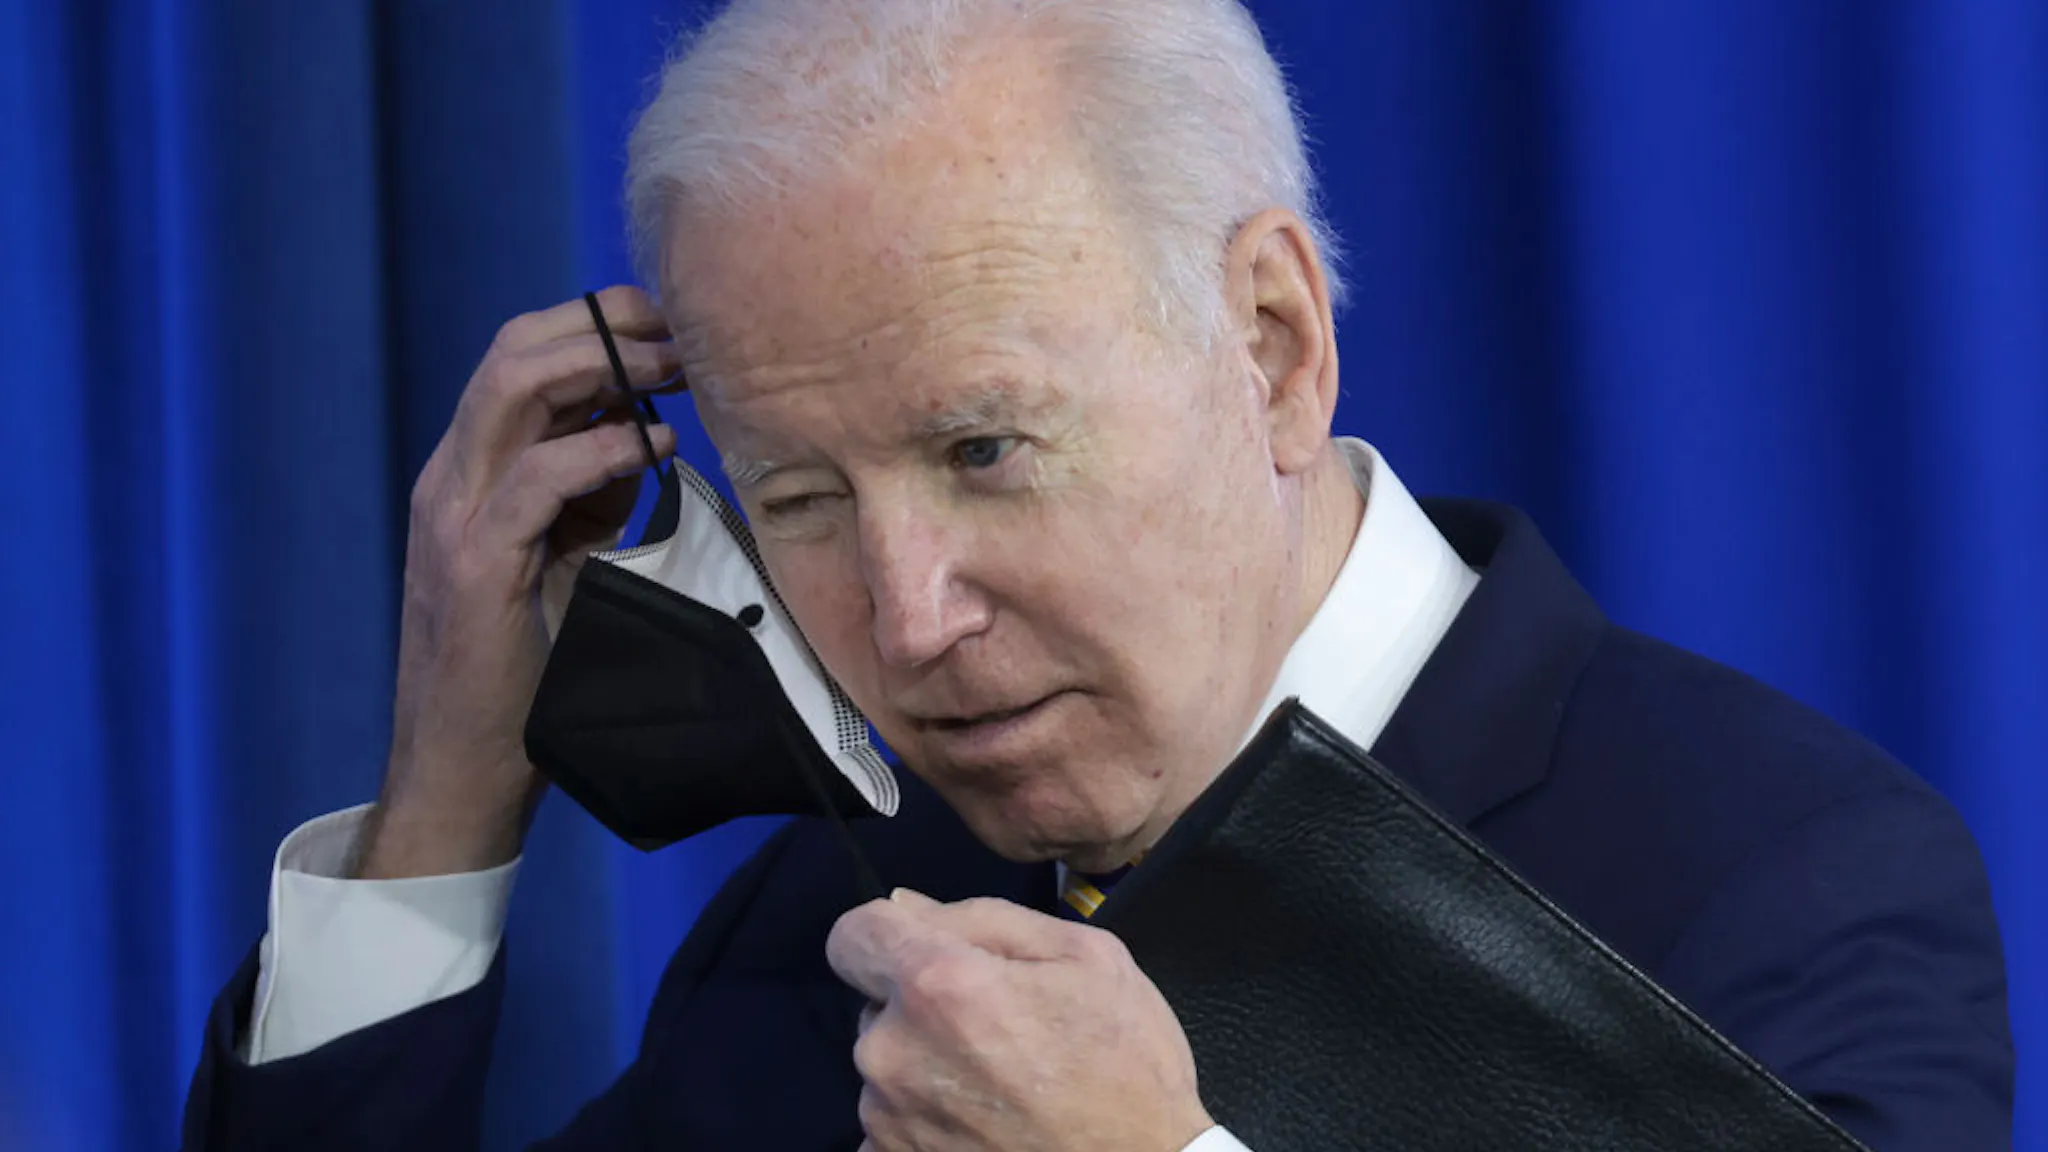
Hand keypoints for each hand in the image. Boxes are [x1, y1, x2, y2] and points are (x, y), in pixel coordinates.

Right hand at [357, 286, 680, 878]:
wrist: (466, 770)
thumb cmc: (529, 671)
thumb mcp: (567, 555)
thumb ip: (590, 491)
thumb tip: (646, 428)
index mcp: (471, 470)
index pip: (523, 354)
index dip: (598, 323)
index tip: (674, 324)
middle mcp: (453, 477)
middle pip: (516, 350)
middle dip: (606, 323)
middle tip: (686, 330)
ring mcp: (455, 516)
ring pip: (512, 389)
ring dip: (604, 364)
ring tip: (676, 368)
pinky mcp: (475, 564)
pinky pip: (534, 478)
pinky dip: (600, 449)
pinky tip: (656, 445)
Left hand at [827, 889, 1213, 1151]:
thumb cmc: (1127, 1066)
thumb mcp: (1086, 956)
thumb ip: (984, 917)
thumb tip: (906, 906)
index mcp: (937, 985)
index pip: (854, 934)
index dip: (893, 933)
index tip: (933, 952)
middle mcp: (891, 1053)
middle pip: (876, 1003)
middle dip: (924, 1003)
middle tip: (1000, 1029)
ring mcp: (887, 1120)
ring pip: (888, 1063)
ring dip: (928, 1063)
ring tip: (1001, 1084)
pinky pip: (893, 1121)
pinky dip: (929, 1118)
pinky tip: (987, 1124)